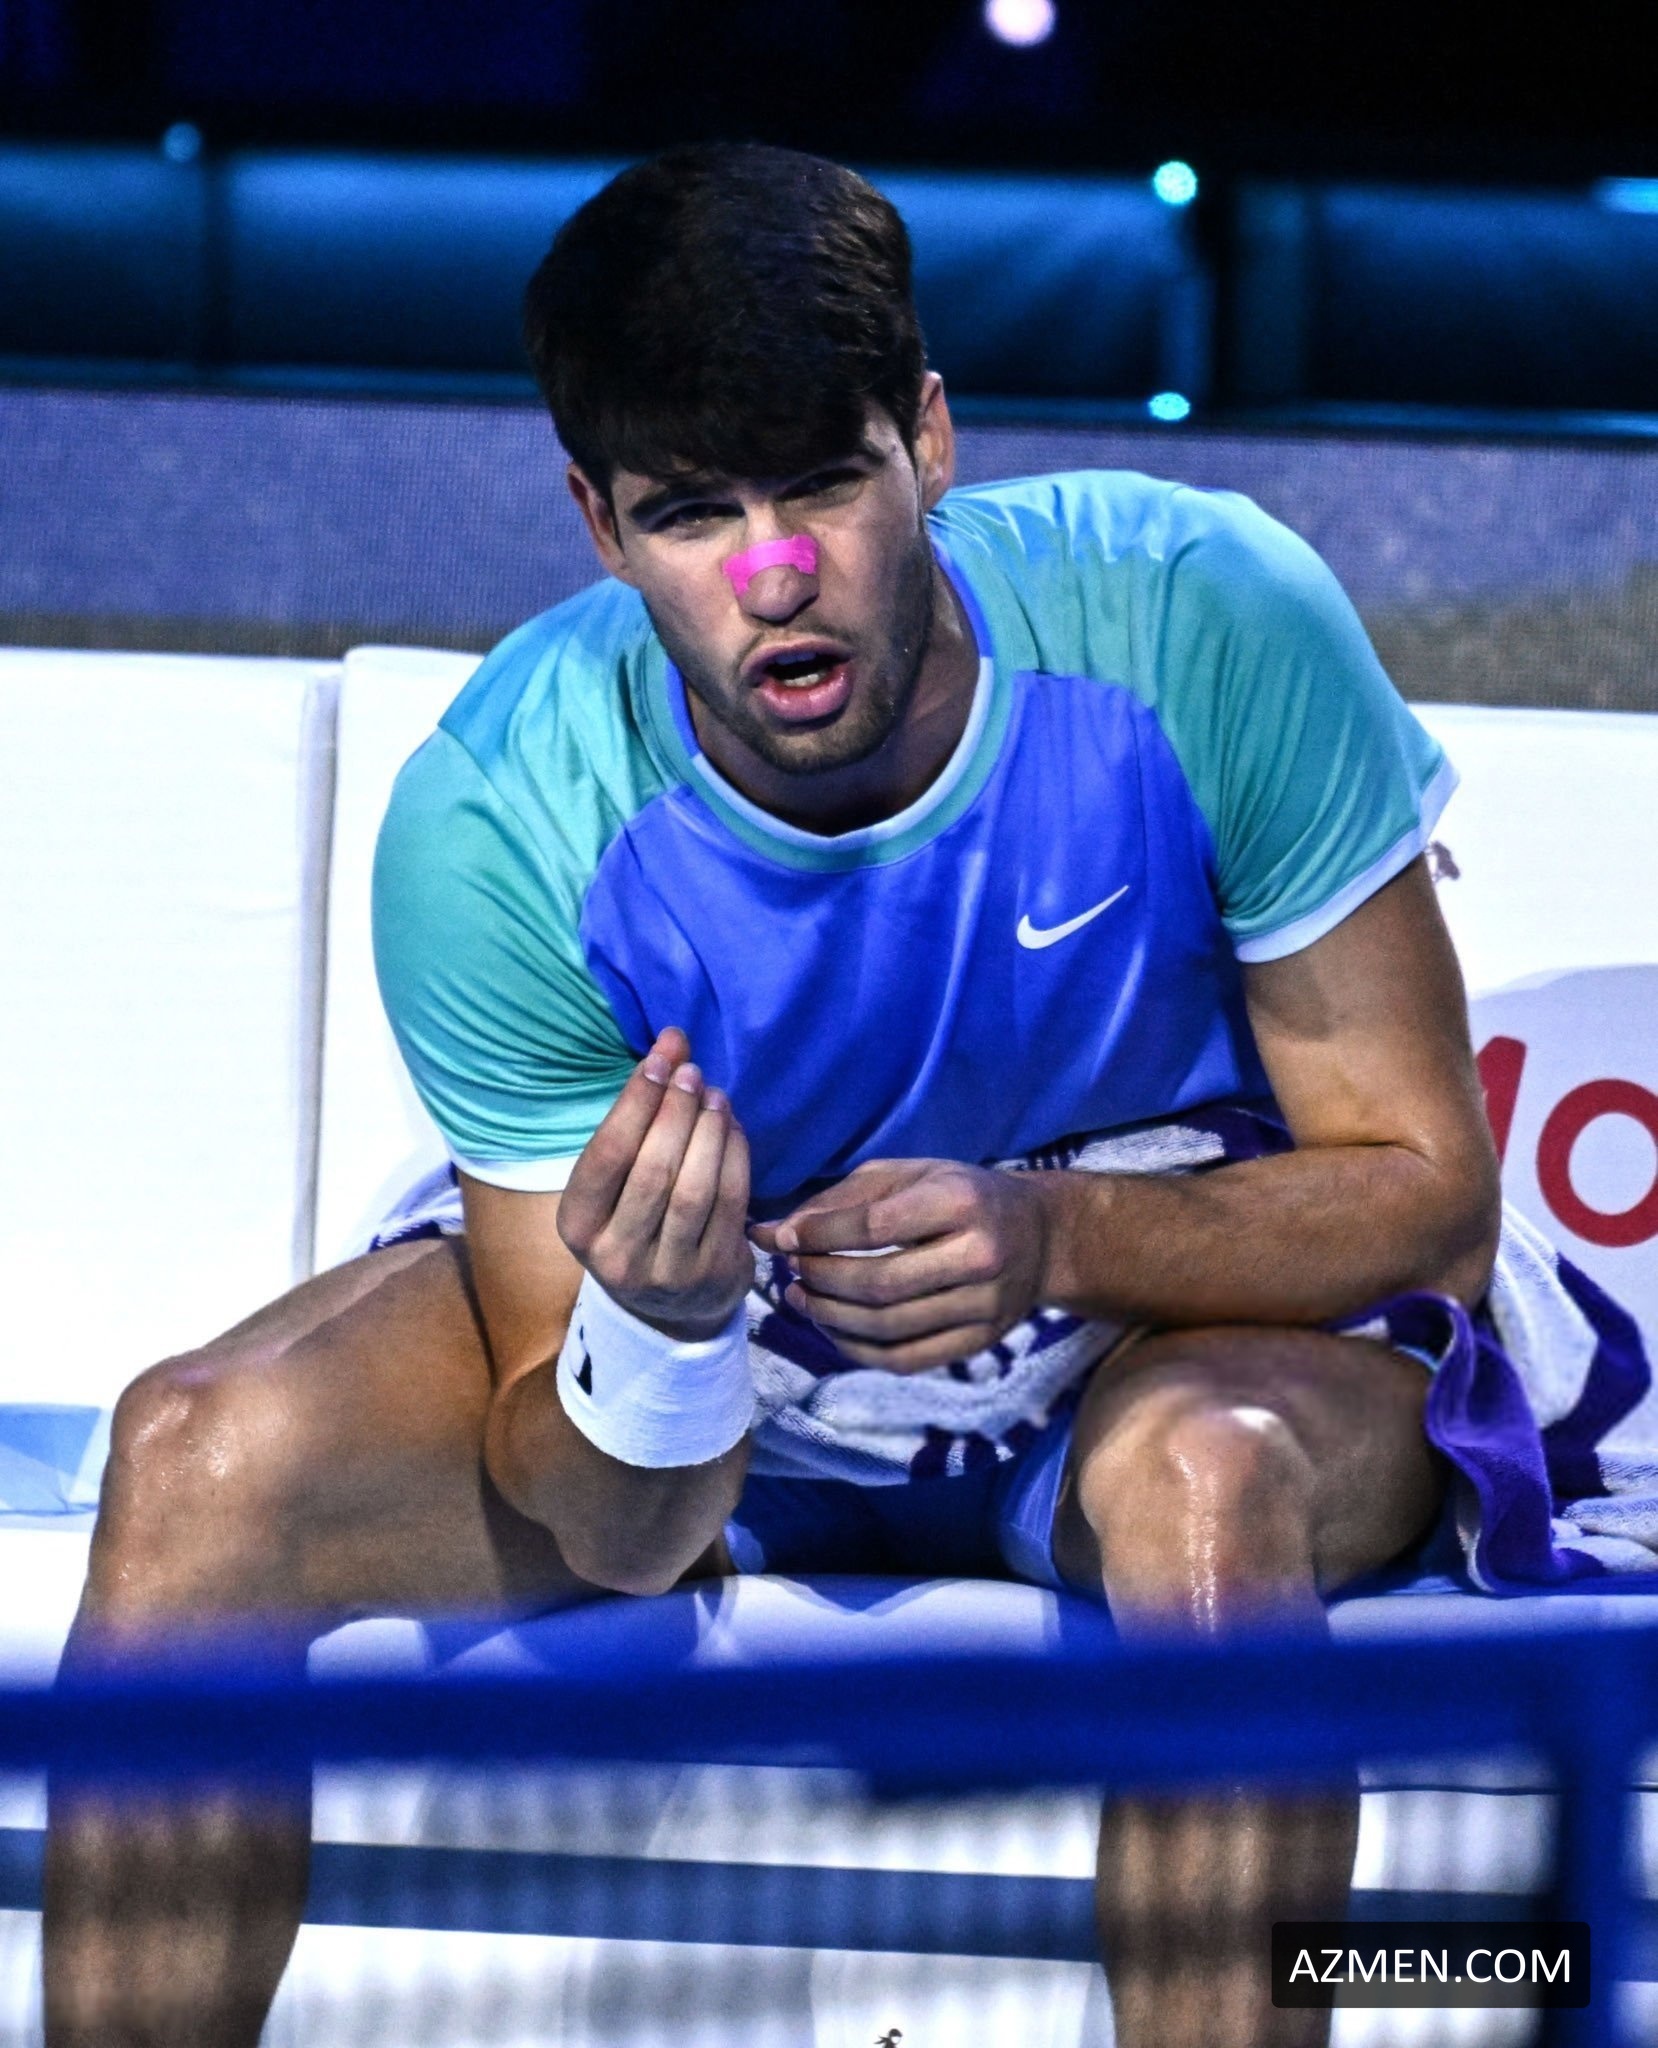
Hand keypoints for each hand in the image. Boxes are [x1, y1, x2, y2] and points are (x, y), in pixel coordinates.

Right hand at [557, 1027, 752, 1340]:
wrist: (672, 1308)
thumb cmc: (636, 1222)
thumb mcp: (614, 1187)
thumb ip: (633, 1124)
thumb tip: (670, 1047)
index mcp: (577, 1226)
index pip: (607, 1156)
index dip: (636, 1102)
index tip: (660, 1059)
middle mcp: (615, 1255)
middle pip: (652, 1170)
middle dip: (676, 1111)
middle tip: (692, 1072)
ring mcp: (667, 1272)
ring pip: (694, 1189)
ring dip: (709, 1132)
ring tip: (715, 1094)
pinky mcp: (713, 1274)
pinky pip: (730, 1204)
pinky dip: (735, 1157)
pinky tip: (732, 1127)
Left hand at [749, 1158, 1050, 1371]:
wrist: (1041, 1235)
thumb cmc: (961, 1194)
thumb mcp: (910, 1174)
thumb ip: (842, 1199)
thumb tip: (774, 1231)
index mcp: (960, 1201)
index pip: (873, 1226)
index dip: (818, 1236)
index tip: (783, 1237)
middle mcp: (979, 1255)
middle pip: (878, 1285)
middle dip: (821, 1281)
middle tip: (792, 1271)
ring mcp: (984, 1305)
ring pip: (888, 1328)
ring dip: (830, 1318)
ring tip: (801, 1299)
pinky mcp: (981, 1342)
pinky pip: (906, 1360)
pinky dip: (857, 1351)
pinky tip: (833, 1329)